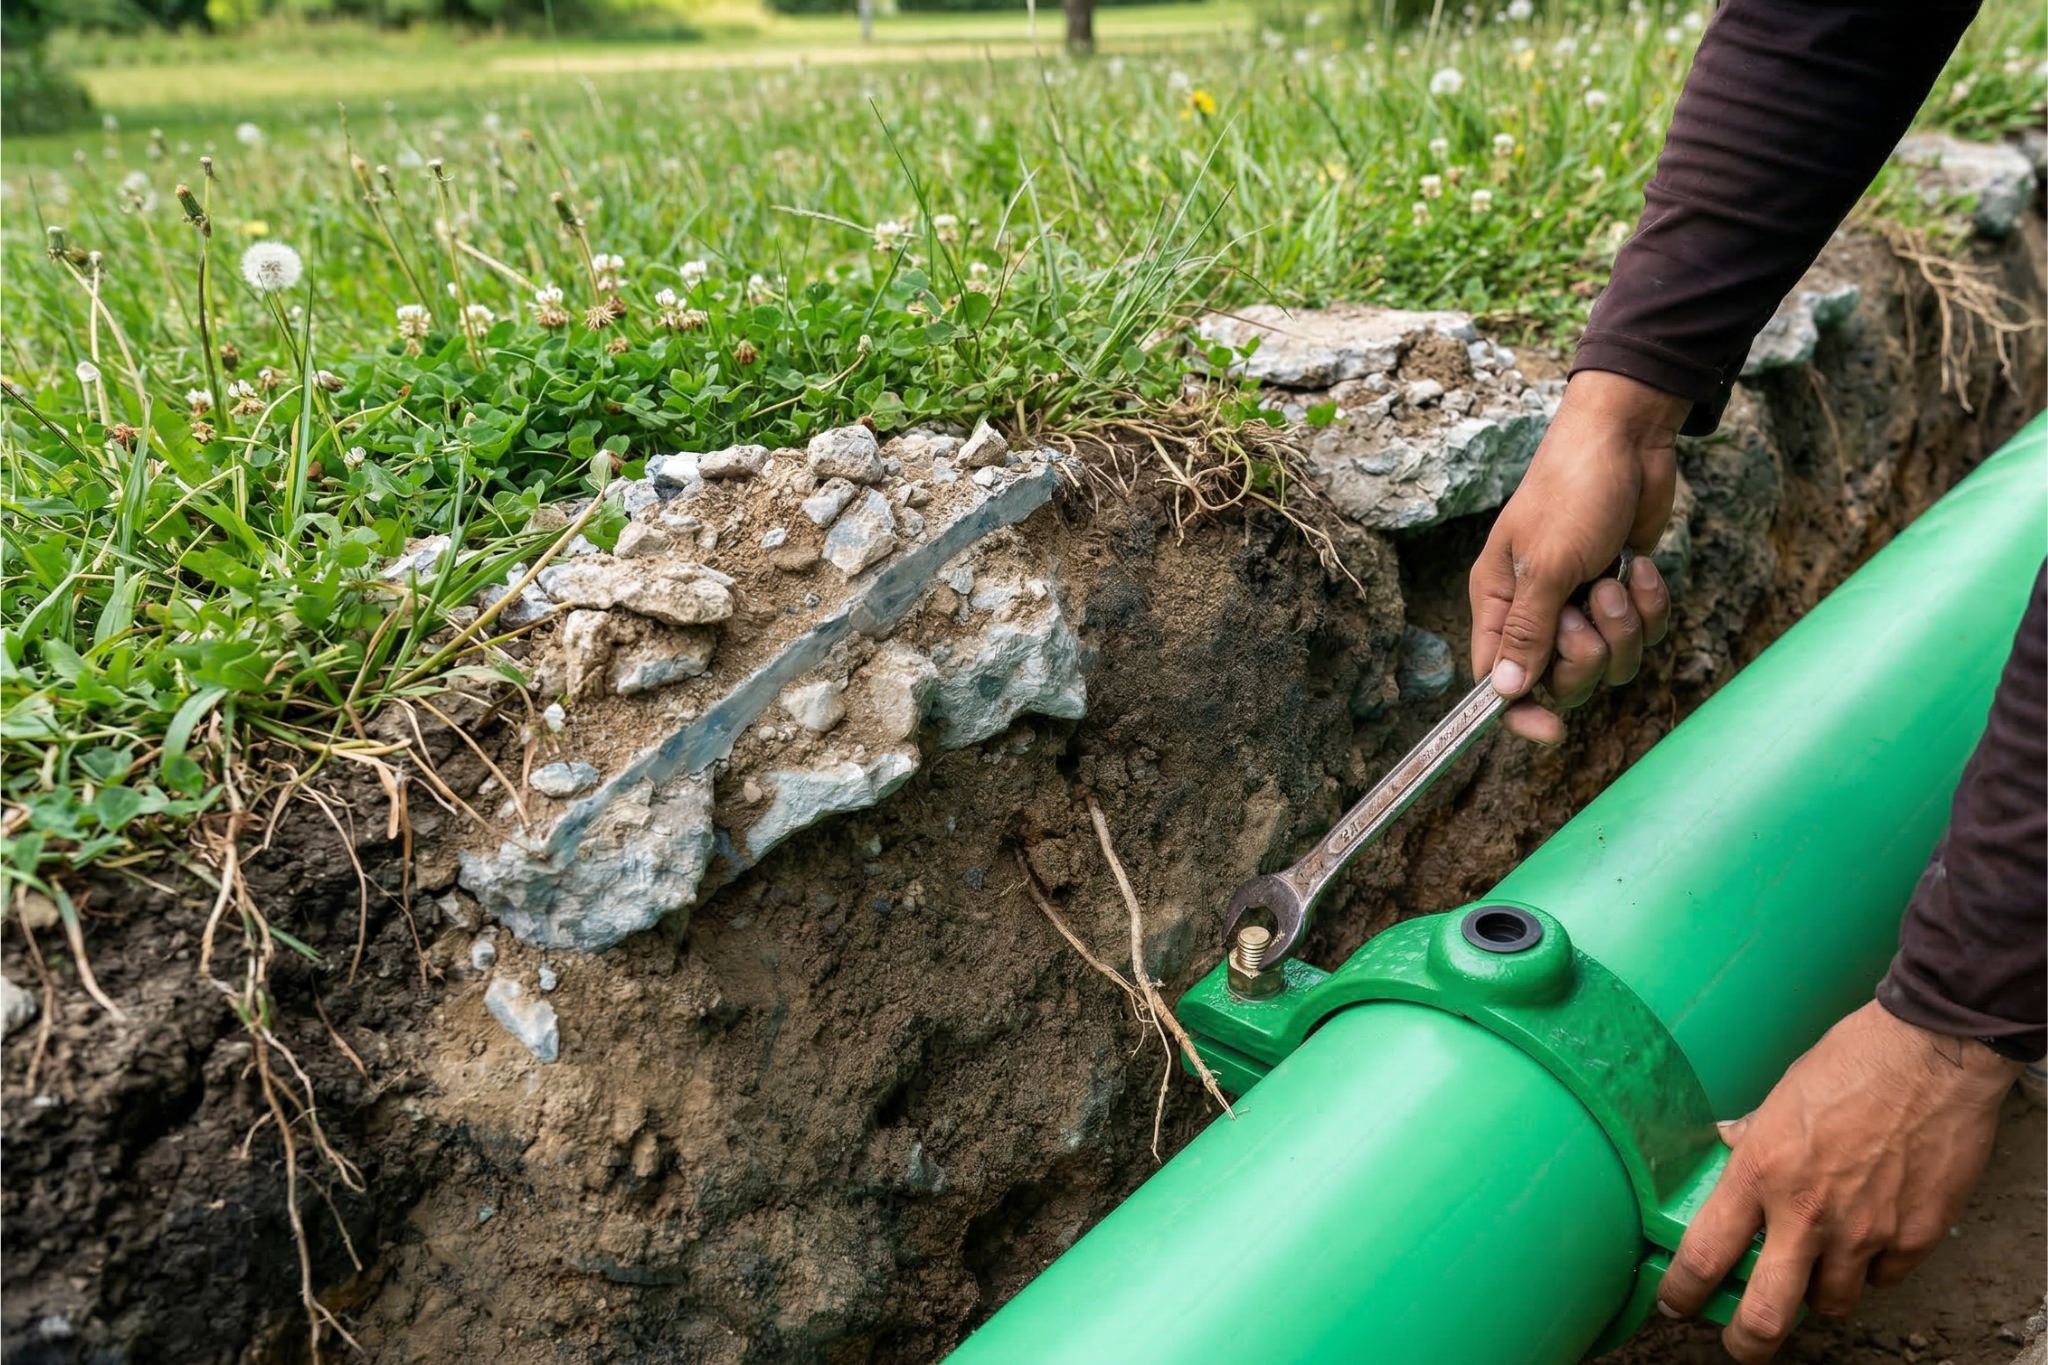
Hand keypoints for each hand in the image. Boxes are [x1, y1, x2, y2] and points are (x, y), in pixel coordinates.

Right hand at [1469, 370, 1689, 742]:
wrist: (1627, 439)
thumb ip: (1527, 633)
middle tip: (1593, 607)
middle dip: (1588, 653)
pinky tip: (1641, 567)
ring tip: (1618, 577)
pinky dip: (1650, 606)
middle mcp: (1536, 610)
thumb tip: (1503, 693)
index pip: (1498, 681)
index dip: (1521, 712)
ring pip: (1609, 662)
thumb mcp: (1546, 564)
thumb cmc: (1573, 491)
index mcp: (1499, 602)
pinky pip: (1643, 634)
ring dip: (1625, 626)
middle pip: (1560, 680)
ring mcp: (1581, 603)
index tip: (1553, 731)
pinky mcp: (1622, 592)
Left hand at [1657, 1000, 2022, 1362]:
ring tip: (1813, 1272)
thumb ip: (1752, 1137)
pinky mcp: (1914, 1237)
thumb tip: (1727, 1144)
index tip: (1677, 1302)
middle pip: (1766, 1317)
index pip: (1703, 1256)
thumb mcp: (1778, 1096)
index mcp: (1760, 1174)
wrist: (1930, 1056)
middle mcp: (1808, 1214)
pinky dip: (1872, 1271)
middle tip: (1741, 1340)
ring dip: (1818, 1296)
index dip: (1682, 1292)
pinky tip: (1868, 1242)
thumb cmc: (1851, 1063)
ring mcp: (1865, 1232)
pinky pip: (1884, 1281)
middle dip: (1746, 1341)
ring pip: (1831, 1305)